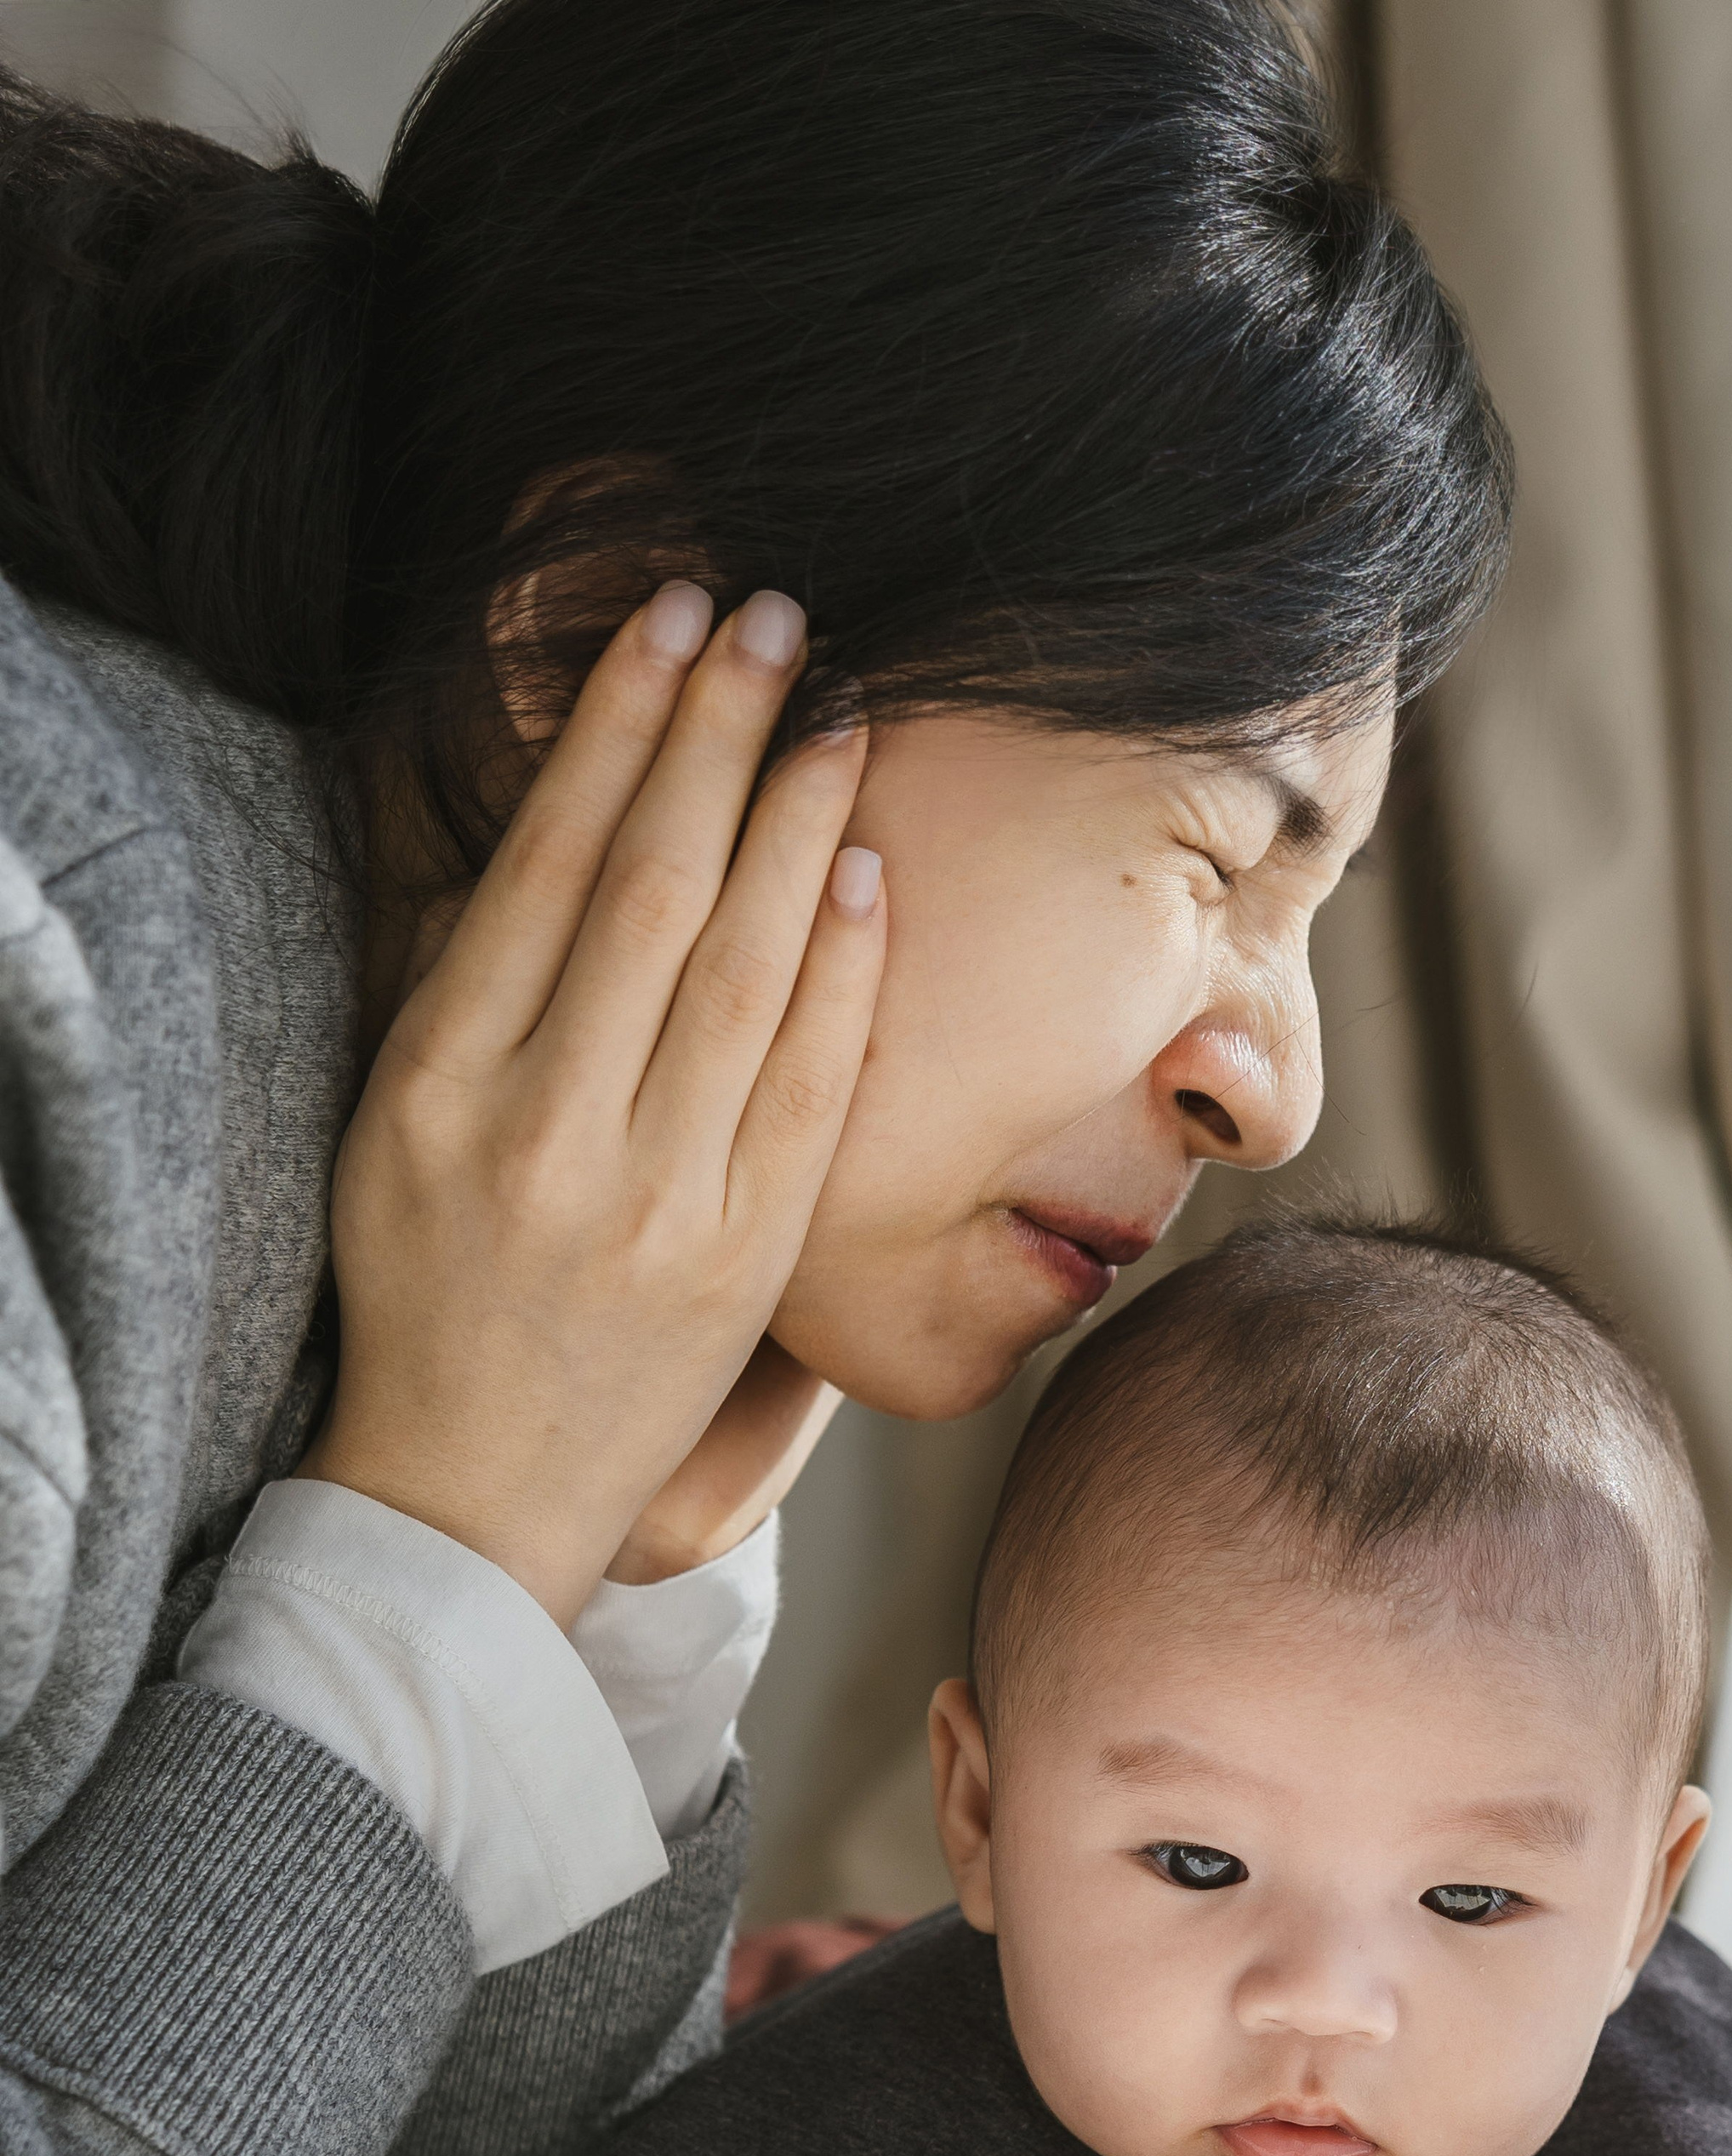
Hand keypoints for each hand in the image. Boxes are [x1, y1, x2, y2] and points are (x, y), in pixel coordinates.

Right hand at [302, 583, 884, 1624]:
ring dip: (800, 820)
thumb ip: (466, 984)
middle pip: (654, 887)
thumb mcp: (388, 1126)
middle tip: (774, 613)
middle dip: (719, 730)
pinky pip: (810, 1083)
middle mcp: (546, 1128)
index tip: (665, 619)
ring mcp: (656, 1196)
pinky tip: (864, 866)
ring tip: (838, 708)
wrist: (472, 1486)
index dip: (617, 726)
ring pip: (746, 968)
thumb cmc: (425, 1285)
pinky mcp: (745, 1255)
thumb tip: (574, 815)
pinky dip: (843, 969)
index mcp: (438, 1081)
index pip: (546, 861)